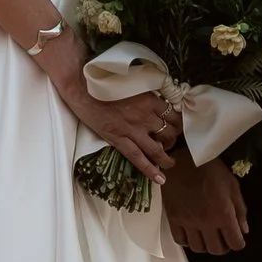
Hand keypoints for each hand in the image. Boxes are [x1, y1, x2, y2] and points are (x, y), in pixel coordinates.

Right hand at [53, 57, 176, 183]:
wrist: (83, 88)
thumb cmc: (106, 82)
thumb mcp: (133, 84)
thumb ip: (147, 95)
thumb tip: (158, 104)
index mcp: (150, 100)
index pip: (173, 115)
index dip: (178, 124)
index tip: (176, 127)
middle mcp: (145, 116)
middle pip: (169, 132)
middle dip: (173, 140)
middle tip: (170, 142)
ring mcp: (132, 130)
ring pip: (157, 149)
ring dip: (166, 158)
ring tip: (169, 163)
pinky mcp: (119, 139)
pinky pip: (138, 158)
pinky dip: (150, 170)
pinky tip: (160, 178)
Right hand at [164, 154, 248, 254]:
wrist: (182, 157)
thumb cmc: (210, 168)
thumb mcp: (232, 185)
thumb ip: (240, 209)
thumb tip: (244, 230)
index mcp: (223, 214)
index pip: (235, 243)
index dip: (238, 242)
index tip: (237, 236)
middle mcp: (206, 222)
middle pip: (216, 250)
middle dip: (223, 246)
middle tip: (222, 236)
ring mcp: (188, 222)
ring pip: (198, 248)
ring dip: (205, 245)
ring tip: (207, 234)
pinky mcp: (173, 218)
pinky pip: (180, 241)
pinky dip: (187, 241)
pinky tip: (191, 232)